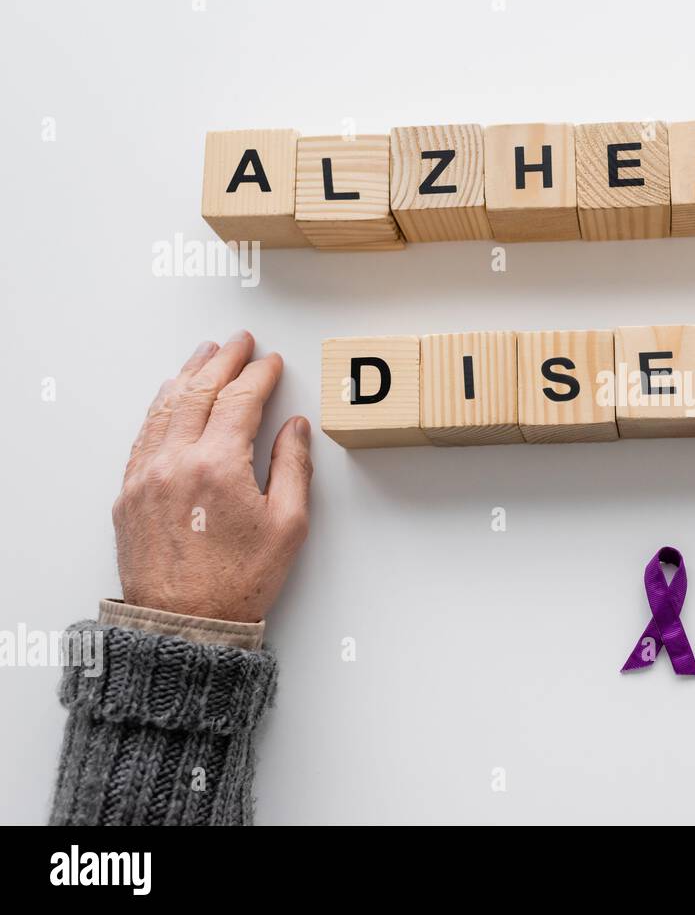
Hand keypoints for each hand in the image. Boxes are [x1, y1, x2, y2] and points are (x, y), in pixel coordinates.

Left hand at [111, 331, 312, 622]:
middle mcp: (175, 462)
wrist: (184, 624)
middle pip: (199, 392)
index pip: (240, 400)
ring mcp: (146, 475)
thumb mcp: (288, 524)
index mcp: (218, 465)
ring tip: (203, 355)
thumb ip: (293, 466)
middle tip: (239, 342)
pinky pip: (144, 434)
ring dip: (187, 375)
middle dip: (222, 361)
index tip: (271, 363)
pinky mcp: (129, 493)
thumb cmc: (238, 582)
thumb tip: (294, 427)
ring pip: (165, 407)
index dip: (259, 375)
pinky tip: (170, 397)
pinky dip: (161, 407)